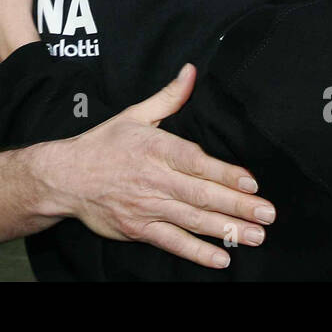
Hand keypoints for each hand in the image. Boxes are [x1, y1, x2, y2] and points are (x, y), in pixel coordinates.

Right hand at [34, 65, 271, 268]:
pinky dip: (197, 252)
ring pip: (192, 220)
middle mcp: (154, 179)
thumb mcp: (134, 114)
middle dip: (237, 205)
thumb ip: (169, 96)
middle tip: (267, 214)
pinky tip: (221, 259)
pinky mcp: (139, 229)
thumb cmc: (103, 144)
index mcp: (155, 148)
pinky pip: (172, 243)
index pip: (195, 162)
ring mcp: (147, 207)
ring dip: (226, 230)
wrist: (65, 177)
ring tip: (255, 236)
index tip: (251, 183)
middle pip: (201, 194)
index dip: (224, 173)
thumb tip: (191, 71)